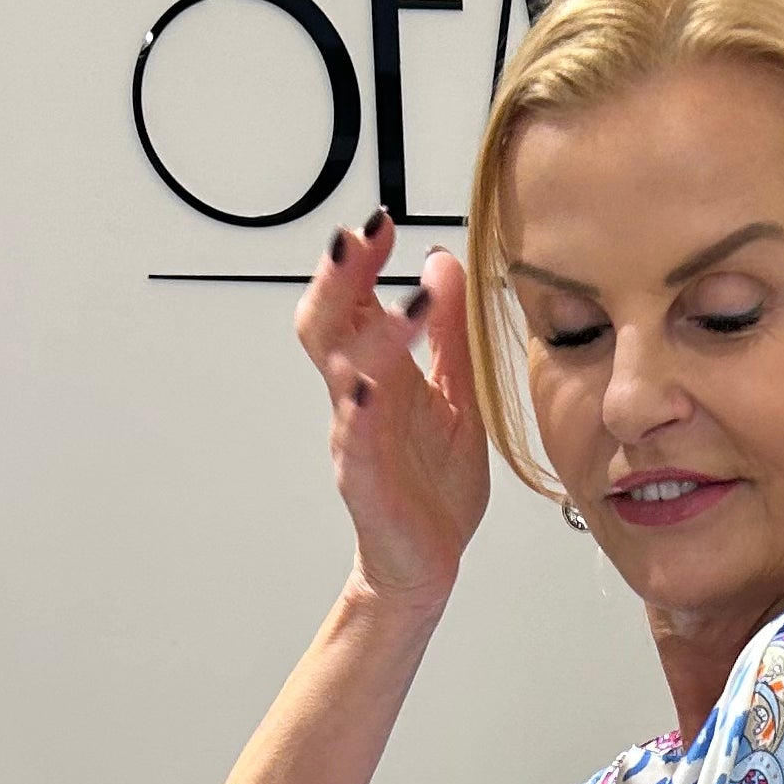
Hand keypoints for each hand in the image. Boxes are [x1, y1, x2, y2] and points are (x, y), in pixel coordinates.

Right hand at [295, 216, 489, 614]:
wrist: (427, 564)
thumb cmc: (434, 486)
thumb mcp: (457, 395)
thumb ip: (449, 333)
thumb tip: (443, 261)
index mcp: (380, 372)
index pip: (356, 300)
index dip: (363, 259)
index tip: (383, 220)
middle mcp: (360, 397)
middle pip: (326, 322)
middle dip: (340, 278)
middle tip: (361, 238)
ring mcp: (358, 438)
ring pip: (340, 372)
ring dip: (368, 334)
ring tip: (402, 304)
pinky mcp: (366, 482)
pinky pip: (355, 441)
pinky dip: (359, 412)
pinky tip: (367, 387)